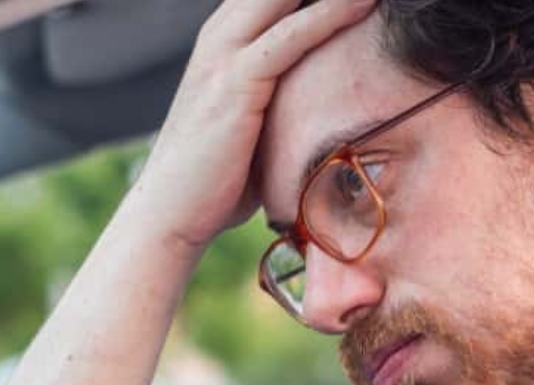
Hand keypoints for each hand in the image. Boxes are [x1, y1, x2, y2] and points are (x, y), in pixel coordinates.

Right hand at [130, 0, 376, 253]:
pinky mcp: (236, 81)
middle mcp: (221, 35)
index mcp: (225, 39)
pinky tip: (364, 1)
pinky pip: (292, 34)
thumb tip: (323, 113)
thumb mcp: (252, 127)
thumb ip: (280, 102)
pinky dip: (331, 13)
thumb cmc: (214, 180)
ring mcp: (225, 54)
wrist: (169, 213)